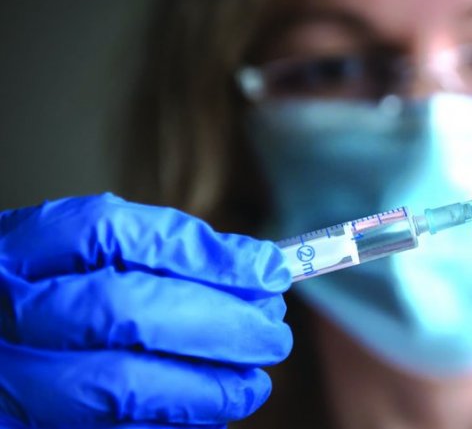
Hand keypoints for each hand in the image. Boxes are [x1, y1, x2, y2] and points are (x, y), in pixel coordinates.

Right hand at [0, 194, 292, 427]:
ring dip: (205, 389)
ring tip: (253, 386)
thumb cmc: (50, 303)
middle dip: (216, 323)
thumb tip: (261, 269)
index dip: (201, 253)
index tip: (269, 271)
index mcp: (17, 250)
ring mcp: (4, 382)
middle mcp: (2, 311)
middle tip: (273, 336)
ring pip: (119, 386)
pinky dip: (174, 425)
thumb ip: (161, 258)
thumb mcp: (84, 262)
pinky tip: (207, 416)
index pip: (111, 232)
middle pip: (123, 308)